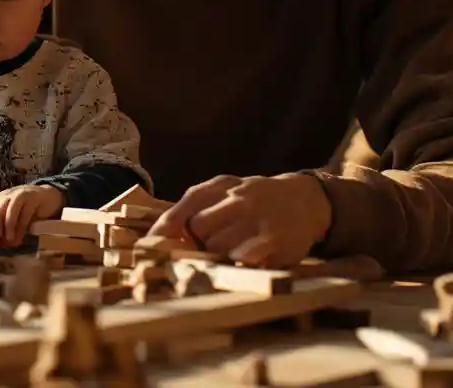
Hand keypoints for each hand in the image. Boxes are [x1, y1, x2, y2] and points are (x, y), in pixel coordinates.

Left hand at [0, 184, 65, 246]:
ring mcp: (19, 196)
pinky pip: (24, 216)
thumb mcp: (11, 214)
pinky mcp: (32, 199)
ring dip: (9, 230)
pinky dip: (21, 230)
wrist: (46, 195)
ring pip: (10, 214)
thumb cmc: (24, 208)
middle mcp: (6, 197)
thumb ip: (3, 226)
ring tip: (11, 241)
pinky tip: (20, 238)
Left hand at [146, 173, 331, 267]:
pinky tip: (237, 265)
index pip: (186, 204)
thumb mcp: (226, 194)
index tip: (148, 247)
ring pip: (218, 246)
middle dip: (192, 245)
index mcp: (221, 186)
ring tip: (218, 262)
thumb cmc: (254, 201)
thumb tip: (158, 236)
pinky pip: (244, 257)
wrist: (304, 200)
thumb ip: (196, 209)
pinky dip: (235, 265)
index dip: (164, 228)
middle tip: (196, 256)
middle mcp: (238, 198)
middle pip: (198, 227)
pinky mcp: (274, 239)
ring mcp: (256, 218)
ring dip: (213, 259)